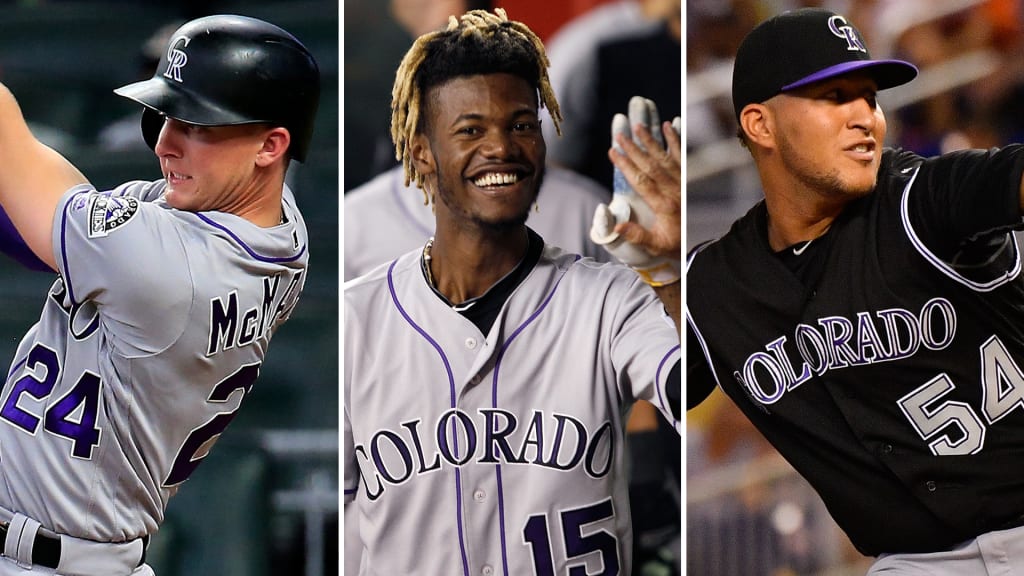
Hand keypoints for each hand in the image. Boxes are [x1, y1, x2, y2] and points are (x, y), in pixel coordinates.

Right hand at [590, 96, 680, 285]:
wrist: (696, 242)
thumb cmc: (671, 243)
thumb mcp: (654, 244)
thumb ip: (636, 235)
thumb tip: (616, 226)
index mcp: (663, 205)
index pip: (641, 181)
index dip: (626, 165)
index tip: (613, 152)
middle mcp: (674, 190)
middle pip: (651, 165)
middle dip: (635, 149)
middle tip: (621, 134)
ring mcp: (682, 182)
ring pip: (665, 157)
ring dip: (652, 140)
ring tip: (639, 125)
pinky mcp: (687, 177)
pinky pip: (681, 156)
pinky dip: (675, 140)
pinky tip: (669, 125)